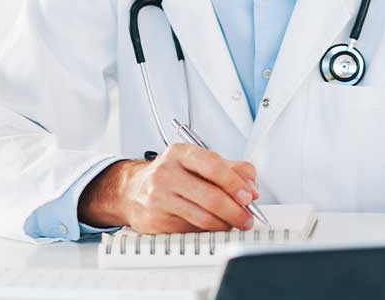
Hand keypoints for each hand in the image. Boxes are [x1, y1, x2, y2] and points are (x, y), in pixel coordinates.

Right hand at [78, 144, 258, 233]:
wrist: (132, 190)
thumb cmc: (171, 175)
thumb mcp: (199, 162)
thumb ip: (231, 169)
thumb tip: (252, 187)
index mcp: (180, 153)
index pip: (213, 166)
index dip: (235, 183)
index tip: (249, 196)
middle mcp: (166, 173)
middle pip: (210, 196)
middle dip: (235, 210)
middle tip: (247, 217)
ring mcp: (158, 198)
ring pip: (202, 217)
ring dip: (225, 224)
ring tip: (235, 224)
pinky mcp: (156, 221)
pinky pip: (191, 230)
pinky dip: (208, 231)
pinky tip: (214, 227)